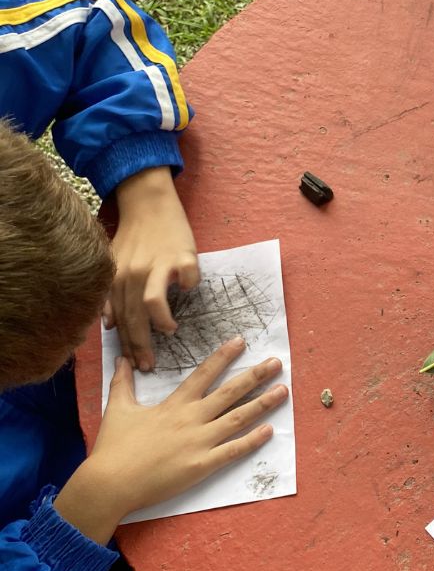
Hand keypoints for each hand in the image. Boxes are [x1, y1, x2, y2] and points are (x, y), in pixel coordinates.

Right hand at [54, 338, 286, 542]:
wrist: (110, 483)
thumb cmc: (113, 447)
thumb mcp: (118, 409)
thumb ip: (123, 382)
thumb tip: (122, 358)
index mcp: (174, 405)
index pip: (204, 374)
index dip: (224, 357)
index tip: (241, 342)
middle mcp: (191, 419)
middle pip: (230, 392)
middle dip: (255, 375)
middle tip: (276, 362)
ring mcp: (199, 442)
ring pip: (238, 418)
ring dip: (262, 403)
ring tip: (283, 391)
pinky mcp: (201, 466)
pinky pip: (233, 451)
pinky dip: (252, 440)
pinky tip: (270, 430)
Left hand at [105, 167, 199, 371]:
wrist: (150, 205)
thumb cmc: (134, 238)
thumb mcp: (115, 265)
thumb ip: (110, 294)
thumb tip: (107, 324)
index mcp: (117, 279)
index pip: (120, 320)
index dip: (126, 345)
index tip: (133, 365)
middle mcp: (133, 274)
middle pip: (134, 317)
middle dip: (141, 346)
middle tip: (150, 365)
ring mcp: (158, 265)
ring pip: (152, 303)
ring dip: (161, 323)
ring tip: (169, 331)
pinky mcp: (183, 257)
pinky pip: (188, 281)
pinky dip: (189, 288)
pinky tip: (188, 292)